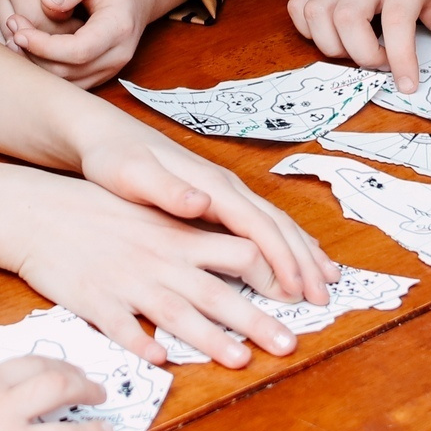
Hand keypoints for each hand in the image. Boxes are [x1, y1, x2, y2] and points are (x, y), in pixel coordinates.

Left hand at [0, 0, 189, 89]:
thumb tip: (47, 2)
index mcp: (119, 28)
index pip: (78, 50)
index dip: (44, 44)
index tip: (19, 28)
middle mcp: (118, 55)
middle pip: (69, 70)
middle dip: (34, 55)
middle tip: (11, 28)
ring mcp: (110, 68)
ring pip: (67, 81)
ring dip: (37, 65)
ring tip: (15, 38)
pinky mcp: (100, 73)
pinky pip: (69, 82)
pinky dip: (46, 71)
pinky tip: (29, 50)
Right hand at [10, 166, 326, 369]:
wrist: (38, 213)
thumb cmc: (99, 213)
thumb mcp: (152, 212)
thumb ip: (194, 234)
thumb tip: (242, 250)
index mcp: (179, 237)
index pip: (239, 252)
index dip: (271, 275)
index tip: (297, 298)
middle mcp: (161, 259)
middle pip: (217, 292)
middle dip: (255, 320)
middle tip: (289, 345)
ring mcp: (127, 281)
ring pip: (175, 313)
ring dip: (209, 338)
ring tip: (240, 360)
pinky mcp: (93, 300)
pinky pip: (119, 326)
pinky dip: (139, 341)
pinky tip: (160, 359)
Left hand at [69, 109, 338, 308]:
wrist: (105, 135)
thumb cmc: (115, 158)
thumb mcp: (131, 175)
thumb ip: (168, 190)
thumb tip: (203, 202)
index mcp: (211, 185)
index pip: (258, 225)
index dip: (281, 258)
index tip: (296, 290)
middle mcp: (226, 187)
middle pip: (277, 225)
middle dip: (303, 260)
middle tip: (324, 296)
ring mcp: (225, 191)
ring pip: (276, 223)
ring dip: (303, 252)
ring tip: (325, 281)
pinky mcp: (218, 198)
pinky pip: (262, 223)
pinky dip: (287, 243)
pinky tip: (296, 258)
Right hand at [288, 0, 430, 93]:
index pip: (397, 19)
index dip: (399, 57)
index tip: (408, 84)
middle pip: (346, 16)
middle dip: (361, 53)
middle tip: (381, 61)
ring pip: (316, 13)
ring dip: (332, 45)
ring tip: (359, 50)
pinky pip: (300, 7)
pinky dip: (308, 30)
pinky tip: (333, 37)